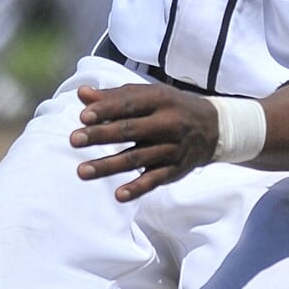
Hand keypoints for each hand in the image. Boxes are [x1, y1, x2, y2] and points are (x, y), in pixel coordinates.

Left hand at [70, 84, 219, 200]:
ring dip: (108, 166)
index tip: (83, 117)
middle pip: (131, 130)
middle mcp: (168, 123)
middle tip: (74, 139)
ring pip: (137, 158)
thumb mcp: (149, 95)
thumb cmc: (172, 108)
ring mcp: (172, 148)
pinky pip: (155, 180)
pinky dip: (137, 188)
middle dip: (101, 135)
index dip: (106, 110)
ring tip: (81, 171)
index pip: (130, 104)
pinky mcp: (175, 169)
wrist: (214, 127)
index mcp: (161, 100)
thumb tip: (82, 93)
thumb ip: (115, 96)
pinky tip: (119, 195)